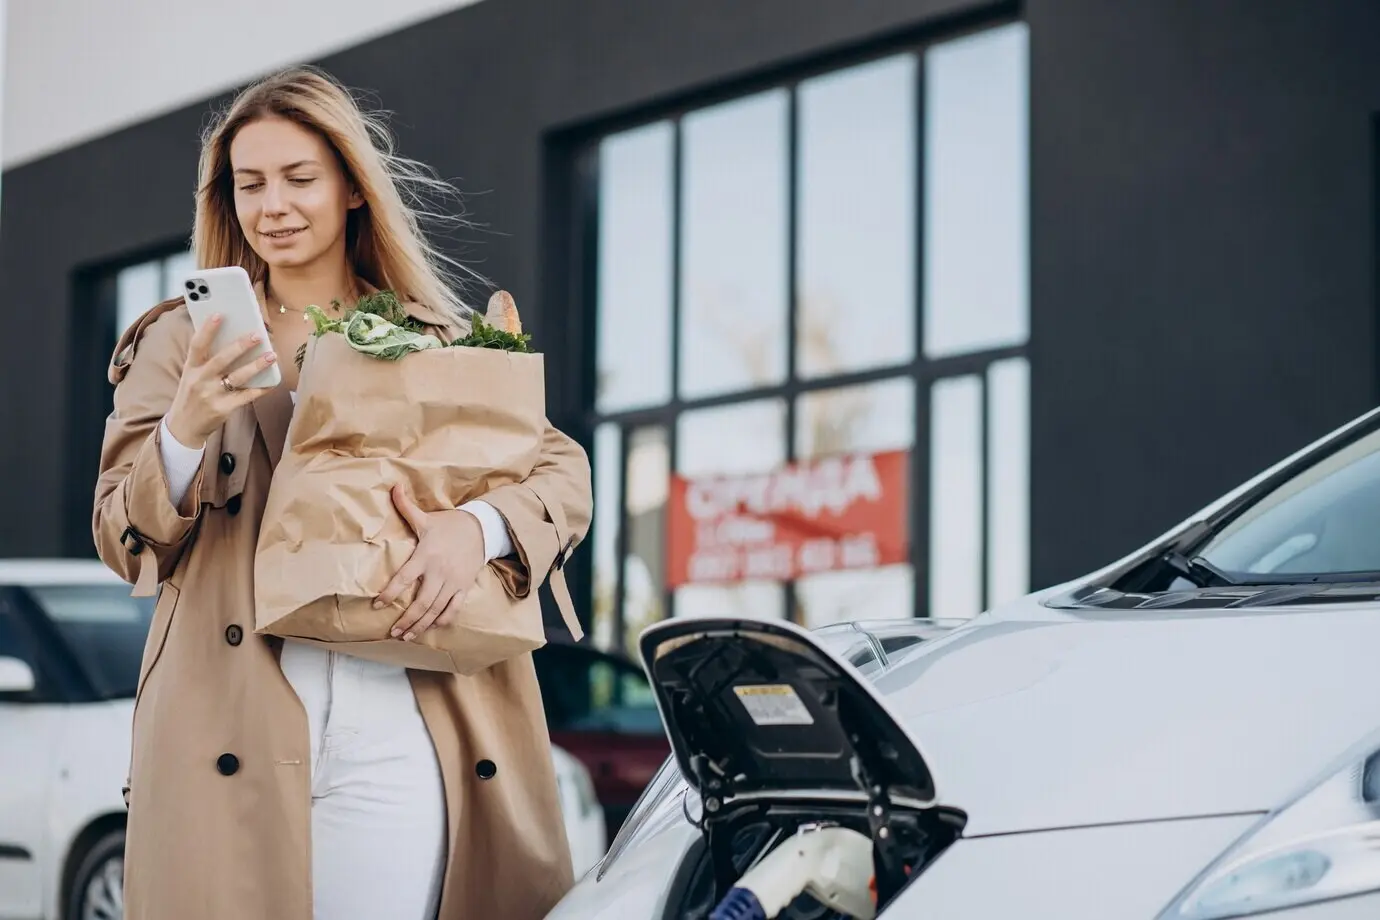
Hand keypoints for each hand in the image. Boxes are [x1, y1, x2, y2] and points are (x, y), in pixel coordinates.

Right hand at [165, 315, 278, 447]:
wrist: (183, 428)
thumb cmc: (192, 395)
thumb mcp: (191, 375)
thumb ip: (206, 360)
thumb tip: (232, 338)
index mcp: (191, 368)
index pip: (197, 345)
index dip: (207, 330)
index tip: (219, 314)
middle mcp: (199, 380)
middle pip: (221, 359)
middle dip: (240, 346)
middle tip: (257, 335)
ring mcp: (211, 395)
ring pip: (237, 377)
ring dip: (256, 366)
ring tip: (272, 355)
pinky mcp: (222, 409)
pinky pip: (245, 397)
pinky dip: (260, 389)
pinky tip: (272, 382)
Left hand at [375, 483, 485, 640]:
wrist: (482, 528)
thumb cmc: (450, 524)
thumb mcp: (426, 517)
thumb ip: (406, 506)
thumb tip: (392, 485)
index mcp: (426, 555)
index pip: (405, 578)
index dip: (391, 593)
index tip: (377, 604)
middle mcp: (439, 572)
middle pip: (421, 602)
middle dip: (406, 620)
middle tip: (392, 633)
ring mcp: (453, 582)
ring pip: (436, 610)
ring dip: (420, 626)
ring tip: (406, 636)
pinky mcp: (464, 587)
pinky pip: (453, 609)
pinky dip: (442, 621)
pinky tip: (431, 628)